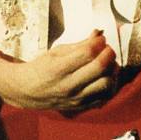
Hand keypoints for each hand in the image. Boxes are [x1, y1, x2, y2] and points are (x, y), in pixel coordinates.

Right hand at [0, 29, 116, 111]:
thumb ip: (80, 44)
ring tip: (107, 62)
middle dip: (109, 53)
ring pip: (106, 84)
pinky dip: (110, 84)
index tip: (100, 38)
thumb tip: (99, 34)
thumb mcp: (57, 51)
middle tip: (106, 48)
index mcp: (59, 68)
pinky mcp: (81, 107)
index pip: (88, 53)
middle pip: (100, 67)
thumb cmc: (43, 66)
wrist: (28, 91)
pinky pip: (104, 97)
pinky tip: (105, 75)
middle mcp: (68, 85)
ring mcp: (76, 98)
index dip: (99, 42)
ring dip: (112, 69)